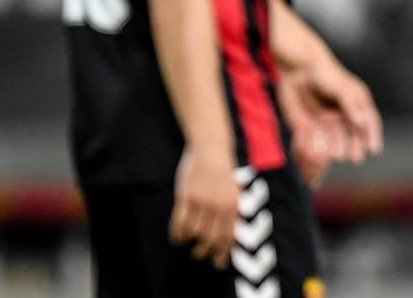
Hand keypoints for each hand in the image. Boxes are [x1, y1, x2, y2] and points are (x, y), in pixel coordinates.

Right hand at [169, 145, 238, 267]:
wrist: (211, 148)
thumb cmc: (223, 172)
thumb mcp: (234, 190)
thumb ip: (233, 211)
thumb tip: (231, 237)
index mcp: (234, 204)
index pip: (229, 236)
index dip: (223, 253)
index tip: (218, 263)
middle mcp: (219, 205)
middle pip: (210, 239)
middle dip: (205, 251)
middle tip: (199, 254)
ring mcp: (202, 200)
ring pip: (194, 233)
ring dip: (190, 241)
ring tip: (187, 242)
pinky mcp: (186, 195)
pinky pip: (180, 222)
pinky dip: (177, 233)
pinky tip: (177, 236)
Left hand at [278, 61, 382, 184]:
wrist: (297, 69)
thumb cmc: (325, 74)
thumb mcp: (342, 88)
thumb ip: (352, 105)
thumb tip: (363, 122)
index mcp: (355, 103)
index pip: (368, 122)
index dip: (372, 136)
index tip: (374, 149)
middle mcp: (343, 114)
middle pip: (352, 135)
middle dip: (354, 146)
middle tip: (355, 157)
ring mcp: (326, 121)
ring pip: (335, 139)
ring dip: (337, 148)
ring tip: (338, 155)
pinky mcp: (309, 126)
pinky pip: (316, 140)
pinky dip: (319, 146)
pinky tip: (320, 150)